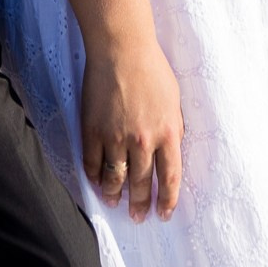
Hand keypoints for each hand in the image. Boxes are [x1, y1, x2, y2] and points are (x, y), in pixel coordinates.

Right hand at [80, 38, 182, 222]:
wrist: (121, 49)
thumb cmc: (152, 69)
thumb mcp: (174, 101)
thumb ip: (173, 128)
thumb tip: (171, 150)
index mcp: (168, 133)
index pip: (170, 177)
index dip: (168, 200)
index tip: (164, 213)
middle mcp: (143, 141)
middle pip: (142, 183)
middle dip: (141, 204)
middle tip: (138, 217)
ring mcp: (115, 137)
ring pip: (115, 178)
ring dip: (115, 195)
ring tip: (114, 203)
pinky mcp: (93, 130)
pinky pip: (93, 163)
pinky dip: (95, 177)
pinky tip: (97, 183)